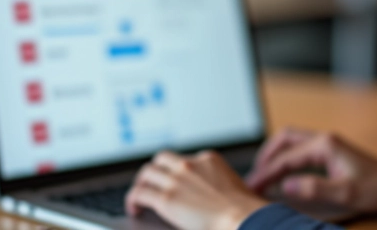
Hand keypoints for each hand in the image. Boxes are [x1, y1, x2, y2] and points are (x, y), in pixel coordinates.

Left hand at [125, 150, 268, 229]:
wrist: (242, 217)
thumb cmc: (243, 209)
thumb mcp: (233, 185)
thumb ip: (218, 183)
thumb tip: (214, 195)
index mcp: (207, 159)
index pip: (183, 159)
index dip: (174, 170)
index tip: (171, 180)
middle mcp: (189, 164)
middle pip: (161, 159)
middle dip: (154, 171)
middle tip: (149, 183)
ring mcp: (176, 179)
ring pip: (147, 173)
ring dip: (141, 184)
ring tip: (138, 195)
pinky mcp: (166, 198)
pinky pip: (140, 193)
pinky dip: (133, 200)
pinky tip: (134, 208)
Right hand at [244, 128, 376, 214]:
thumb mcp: (346, 193)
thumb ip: (314, 189)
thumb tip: (285, 186)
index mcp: (325, 145)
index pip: (286, 157)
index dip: (266, 173)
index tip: (251, 186)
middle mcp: (324, 139)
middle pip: (284, 139)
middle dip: (265, 157)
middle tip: (253, 178)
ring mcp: (327, 143)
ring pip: (291, 141)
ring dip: (274, 156)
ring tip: (261, 176)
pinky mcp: (330, 150)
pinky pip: (300, 149)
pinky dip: (286, 158)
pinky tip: (281, 175)